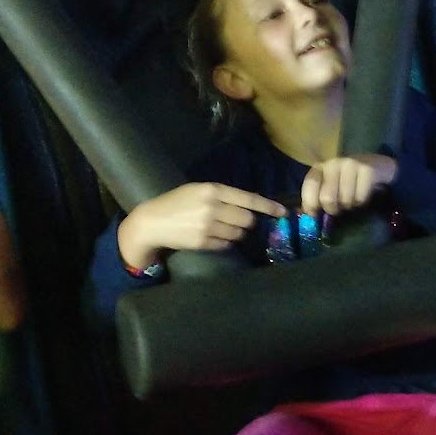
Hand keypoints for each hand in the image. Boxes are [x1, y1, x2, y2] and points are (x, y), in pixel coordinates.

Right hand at [119, 182, 286, 264]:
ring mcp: (207, 226)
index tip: (282, 212)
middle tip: (237, 221)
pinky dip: (224, 242)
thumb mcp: (198, 190)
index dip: (268, 206)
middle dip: (247, 222)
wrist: (152, 221)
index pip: (248, 199)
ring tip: (221, 228)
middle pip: (247, 219)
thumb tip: (250, 203)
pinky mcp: (203, 242)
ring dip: (236, 233)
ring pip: (238, 234)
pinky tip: (212, 237)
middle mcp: (212, 207)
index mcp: (212, 190)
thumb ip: (222, 195)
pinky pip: (226, 245)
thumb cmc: (177, 202)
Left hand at [300, 154, 396, 216]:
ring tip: (351, 199)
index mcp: (319, 168)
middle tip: (338, 207)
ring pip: (345, 200)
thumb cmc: (345, 181)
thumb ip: (316, 199)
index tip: (314, 214)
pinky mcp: (367, 170)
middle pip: (327, 198)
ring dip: (349, 205)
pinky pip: (360, 198)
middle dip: (333, 208)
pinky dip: (361, 202)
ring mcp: (350, 164)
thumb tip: (306, 215)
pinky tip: (362, 195)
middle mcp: (333, 163)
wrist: (375, 166)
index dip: (310, 202)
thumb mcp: (328, 187)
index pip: (310, 185)